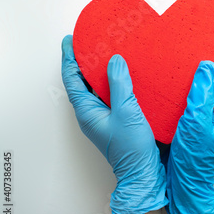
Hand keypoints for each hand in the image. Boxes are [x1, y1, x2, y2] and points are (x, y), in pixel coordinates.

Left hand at [61, 35, 167, 213]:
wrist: (143, 172)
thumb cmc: (131, 149)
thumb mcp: (127, 112)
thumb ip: (119, 84)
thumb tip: (114, 61)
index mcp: (87, 111)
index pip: (72, 79)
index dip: (70, 58)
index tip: (70, 41)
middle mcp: (93, 113)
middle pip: (83, 82)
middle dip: (85, 61)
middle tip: (92, 42)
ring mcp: (105, 117)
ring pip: (99, 89)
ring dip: (102, 72)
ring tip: (109, 53)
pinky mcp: (118, 119)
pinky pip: (112, 96)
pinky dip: (116, 83)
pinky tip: (127, 76)